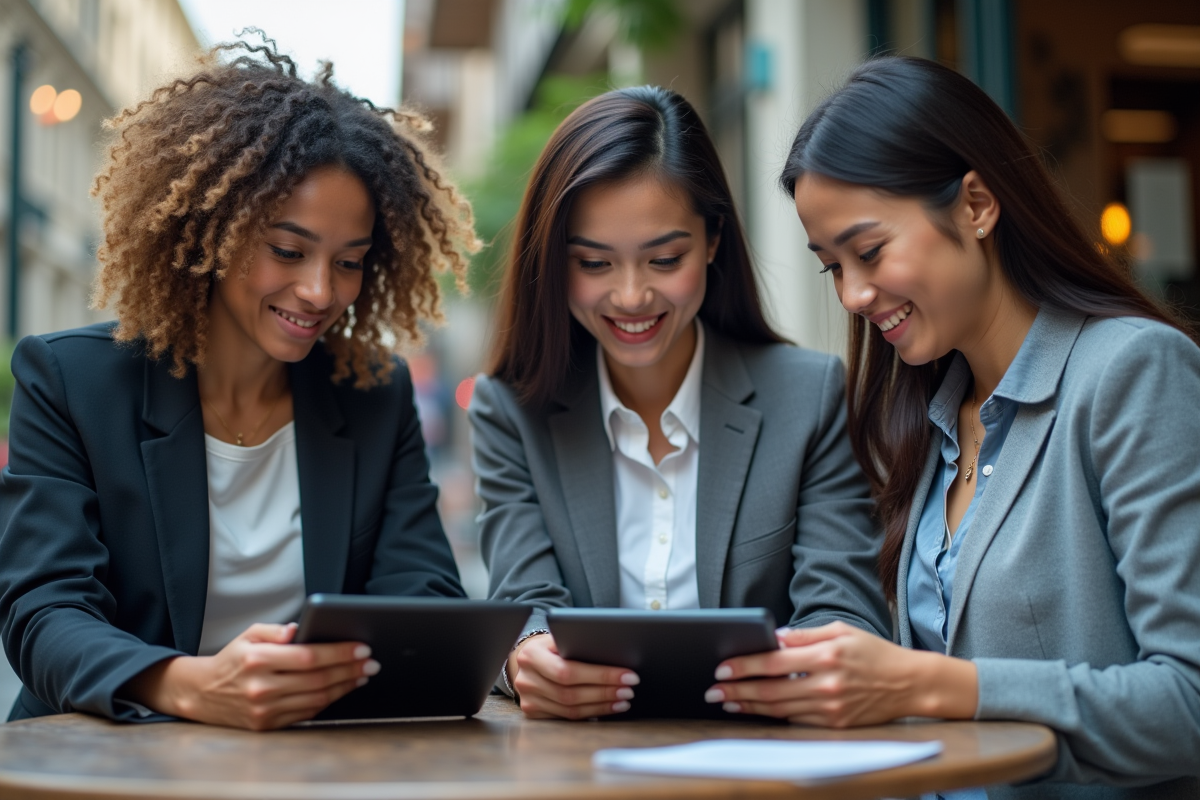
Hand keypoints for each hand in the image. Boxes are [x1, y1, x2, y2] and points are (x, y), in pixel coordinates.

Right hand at [123, 622, 378, 729]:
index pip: (309, 657)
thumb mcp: (248, 635)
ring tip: (362, 675)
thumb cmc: (232, 659)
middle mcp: (261, 687)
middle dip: (350, 670)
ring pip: (316, 699)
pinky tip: (341, 690)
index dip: (339, 653)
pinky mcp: (267, 726)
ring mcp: (264, 710)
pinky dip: (328, 702)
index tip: (362, 648)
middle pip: (318, 679)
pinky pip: (306, 713)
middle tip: (372, 662)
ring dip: (344, 687)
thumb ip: (274, 630)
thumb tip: (301, 629)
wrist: (202, 693)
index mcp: (257, 660)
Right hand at [507, 633, 638, 719]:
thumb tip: (614, 654)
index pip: (569, 671)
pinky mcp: (533, 712)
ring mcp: (528, 699)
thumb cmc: (551, 646)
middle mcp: (526, 680)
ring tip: (623, 699)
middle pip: (571, 694)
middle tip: (629, 689)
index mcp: (531, 656)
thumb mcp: (559, 637)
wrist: (526, 658)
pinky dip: (591, 713)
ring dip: (602, 705)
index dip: (600, 675)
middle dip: (605, 692)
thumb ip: (577, 644)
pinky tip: (608, 707)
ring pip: (570, 710)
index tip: (628, 675)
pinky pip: (566, 718)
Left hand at [704, 622, 977, 726]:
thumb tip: (772, 637)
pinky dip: (774, 716)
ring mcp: (831, 707)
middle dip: (737, 691)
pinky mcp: (835, 724)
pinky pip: (797, 721)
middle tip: (713, 692)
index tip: (722, 668)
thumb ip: (804, 635)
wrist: (910, 683)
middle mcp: (826, 684)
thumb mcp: (840, 631)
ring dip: (750, 706)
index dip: (744, 666)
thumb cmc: (873, 652)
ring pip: (780, 709)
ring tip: (728, 702)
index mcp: (826, 655)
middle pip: (771, 690)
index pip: (774, 662)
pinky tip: (757, 711)